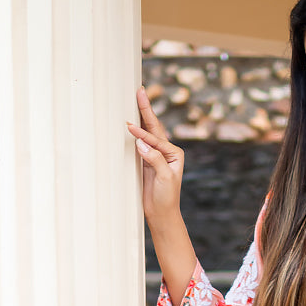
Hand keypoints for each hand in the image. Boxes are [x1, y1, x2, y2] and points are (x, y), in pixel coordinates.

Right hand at [125, 87, 183, 222]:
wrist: (161, 214)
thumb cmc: (166, 198)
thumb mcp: (164, 178)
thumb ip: (154, 159)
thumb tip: (140, 143)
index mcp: (175, 153)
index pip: (156, 139)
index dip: (143, 134)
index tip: (129, 127)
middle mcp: (167, 152)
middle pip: (154, 127)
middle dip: (146, 109)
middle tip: (139, 91)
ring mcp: (156, 155)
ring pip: (147, 132)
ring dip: (140, 116)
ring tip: (135, 99)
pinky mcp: (146, 161)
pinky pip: (139, 143)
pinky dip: (135, 132)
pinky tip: (130, 121)